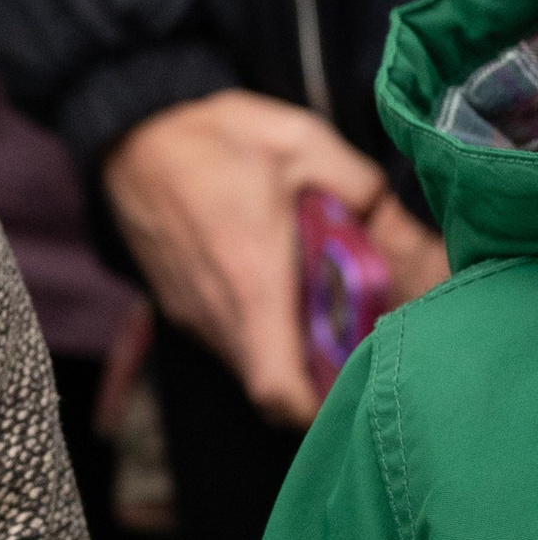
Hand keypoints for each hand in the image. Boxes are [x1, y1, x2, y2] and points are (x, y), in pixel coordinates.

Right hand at [101, 89, 446, 428]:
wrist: (132, 129)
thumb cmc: (215, 136)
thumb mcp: (303, 142)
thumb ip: (363, 190)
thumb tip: (407, 235)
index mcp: (251, 280)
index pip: (277, 392)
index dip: (317, 410)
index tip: (353, 386)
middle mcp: (216, 311)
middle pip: (269, 389)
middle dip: (314, 379)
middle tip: (351, 340)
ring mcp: (191, 311)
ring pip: (247, 364)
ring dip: (284, 352)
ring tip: (314, 304)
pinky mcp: (178, 304)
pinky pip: (226, 338)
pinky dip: (257, 331)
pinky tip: (273, 284)